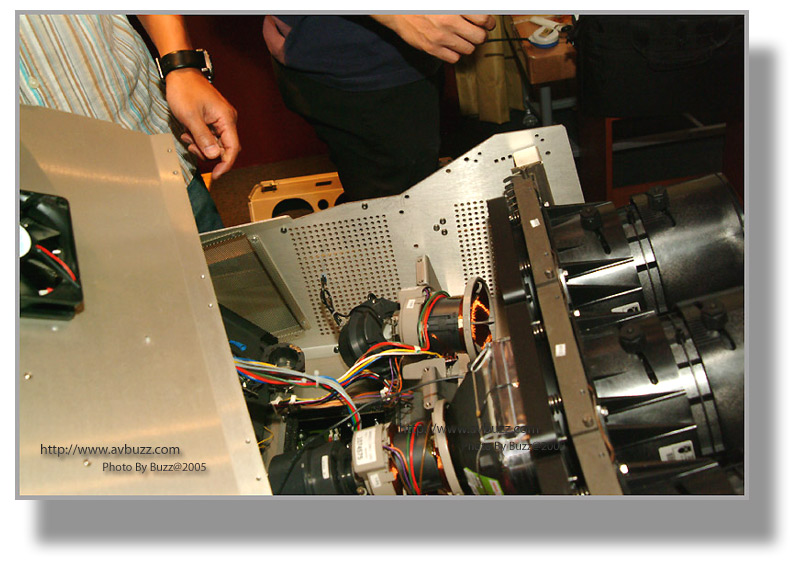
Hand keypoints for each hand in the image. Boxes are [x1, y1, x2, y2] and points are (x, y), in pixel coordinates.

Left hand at [164, 68, 240, 178]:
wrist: (180, 73)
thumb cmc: (185, 89)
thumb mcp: (190, 117)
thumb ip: (203, 138)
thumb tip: (215, 155)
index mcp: (226, 119)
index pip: (232, 148)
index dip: (225, 164)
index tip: (216, 175)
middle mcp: (227, 120)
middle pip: (225, 148)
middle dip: (209, 153)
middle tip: (192, 147)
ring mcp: (220, 119)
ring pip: (216, 143)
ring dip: (201, 145)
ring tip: (187, 136)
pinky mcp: (213, 119)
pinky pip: (210, 136)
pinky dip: (199, 138)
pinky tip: (188, 132)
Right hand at [373, 15, 495, 62]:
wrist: (398, 10)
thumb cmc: (423, 4)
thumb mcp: (445, 2)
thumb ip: (464, 7)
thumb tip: (481, 14)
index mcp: (455, 7)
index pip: (484, 19)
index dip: (489, 22)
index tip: (487, 23)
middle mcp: (449, 22)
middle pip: (479, 38)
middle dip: (480, 35)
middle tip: (476, 32)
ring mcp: (440, 37)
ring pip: (468, 49)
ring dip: (468, 44)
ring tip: (461, 38)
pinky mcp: (432, 49)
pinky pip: (454, 58)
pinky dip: (455, 53)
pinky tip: (450, 45)